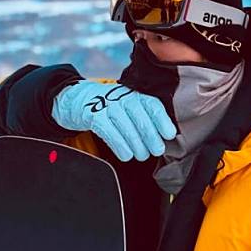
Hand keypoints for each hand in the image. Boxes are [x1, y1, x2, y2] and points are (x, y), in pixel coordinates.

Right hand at [51, 81, 176, 161]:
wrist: (79, 99)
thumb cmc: (112, 108)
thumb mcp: (129, 106)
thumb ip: (145, 117)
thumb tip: (166, 138)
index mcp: (135, 94)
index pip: (152, 104)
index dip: (162, 120)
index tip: (170, 135)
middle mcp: (122, 97)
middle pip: (140, 116)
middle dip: (151, 136)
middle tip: (157, 150)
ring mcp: (107, 105)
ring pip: (125, 126)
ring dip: (136, 144)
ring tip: (142, 156)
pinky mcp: (93, 115)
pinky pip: (108, 131)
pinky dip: (119, 145)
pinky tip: (126, 156)